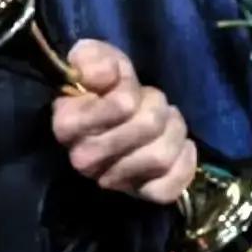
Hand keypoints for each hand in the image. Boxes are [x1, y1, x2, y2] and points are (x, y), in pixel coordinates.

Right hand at [50, 39, 196, 204]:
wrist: (110, 113)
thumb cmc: (102, 83)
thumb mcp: (95, 57)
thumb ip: (94, 59)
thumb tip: (104, 76)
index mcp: (68, 124)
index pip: (123, 105)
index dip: (131, 89)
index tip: (124, 87)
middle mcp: (84, 159)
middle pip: (148, 127)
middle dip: (157, 106)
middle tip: (151, 101)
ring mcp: (111, 181)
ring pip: (161, 156)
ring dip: (173, 130)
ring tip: (165, 120)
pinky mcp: (137, 195)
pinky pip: (169, 188)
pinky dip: (184, 164)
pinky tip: (182, 146)